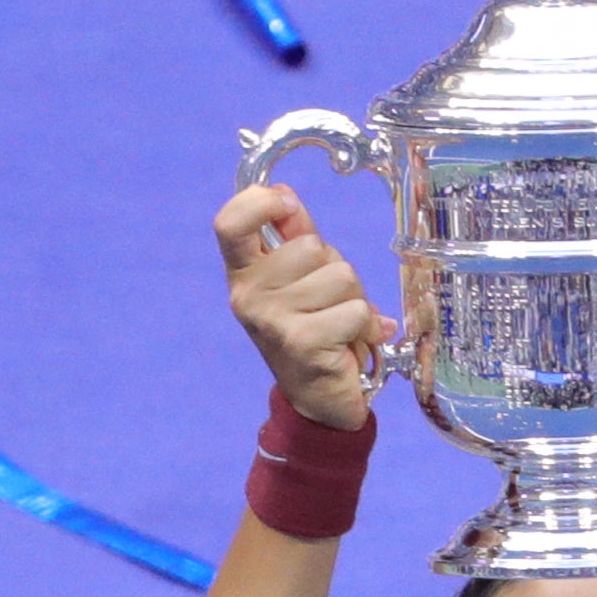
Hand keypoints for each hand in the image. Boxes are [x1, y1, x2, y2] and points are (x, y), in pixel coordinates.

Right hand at [214, 184, 396, 431]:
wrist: (319, 402)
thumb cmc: (313, 334)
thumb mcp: (298, 283)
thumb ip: (293, 240)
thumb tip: (286, 194)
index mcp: (243, 276)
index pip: (229, 223)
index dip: (260, 202)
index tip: (289, 207)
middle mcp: (248, 297)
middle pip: (311, 246)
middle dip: (336, 270)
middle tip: (330, 304)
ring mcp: (272, 321)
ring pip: (341, 276)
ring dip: (355, 300)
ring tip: (341, 325)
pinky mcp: (303, 343)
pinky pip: (355, 310)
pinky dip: (366, 327)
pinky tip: (352, 345)